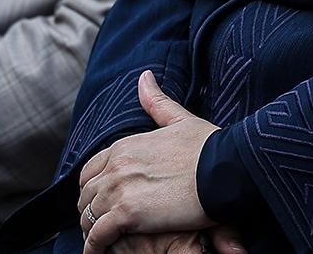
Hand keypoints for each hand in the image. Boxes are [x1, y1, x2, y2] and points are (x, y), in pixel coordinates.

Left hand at [79, 72, 234, 252]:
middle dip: (89, 207)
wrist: (225, 168)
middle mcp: (117, 164)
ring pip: (89, 213)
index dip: (92, 185)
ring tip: (96, 242)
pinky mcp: (128, 213)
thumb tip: (144, 76)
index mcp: (125, 146)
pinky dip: (95, 246)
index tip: (98, 198)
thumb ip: (156, 102)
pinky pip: (99, 234)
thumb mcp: (179, 120)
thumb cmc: (209, 147)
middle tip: (96, 223)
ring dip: (90, 228)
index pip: (92, 168)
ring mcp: (120, 188)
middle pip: (86, 192)